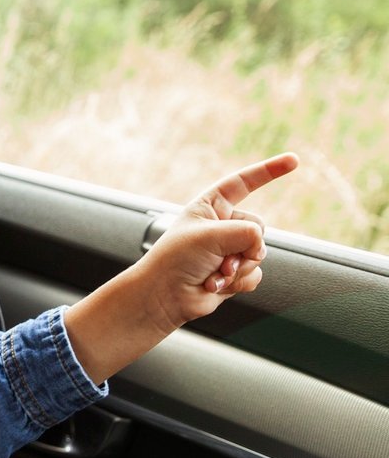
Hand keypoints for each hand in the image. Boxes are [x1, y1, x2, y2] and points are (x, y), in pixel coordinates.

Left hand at [146, 152, 298, 328]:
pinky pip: (255, 274)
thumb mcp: (211, 235)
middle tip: (220, 258)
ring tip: (214, 273)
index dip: (268, 171)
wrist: (163, 296)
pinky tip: (215, 285)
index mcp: (210, 206)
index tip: (293, 160)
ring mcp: (229, 250)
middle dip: (244, 247)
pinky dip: (238, 282)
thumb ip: (246, 232)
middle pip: (258, 228)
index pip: (243, 182)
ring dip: (238, 268)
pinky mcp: (233, 272)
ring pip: (259, 254)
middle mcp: (222, 226)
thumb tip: (260, 247)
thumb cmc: (175, 260)